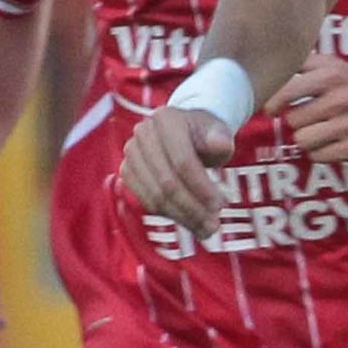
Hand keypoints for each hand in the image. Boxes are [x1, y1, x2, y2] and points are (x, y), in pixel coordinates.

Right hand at [121, 104, 234, 236]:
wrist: (185, 132)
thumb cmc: (205, 134)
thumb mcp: (219, 131)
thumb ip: (221, 138)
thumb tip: (220, 145)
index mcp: (166, 119)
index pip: (182, 161)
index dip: (201, 187)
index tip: (220, 206)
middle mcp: (143, 134)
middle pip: (167, 182)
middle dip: (192, 208)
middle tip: (213, 225)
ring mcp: (131, 153)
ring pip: (155, 196)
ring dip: (182, 217)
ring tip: (206, 229)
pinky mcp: (127, 171)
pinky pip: (146, 201)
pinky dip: (169, 215)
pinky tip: (190, 222)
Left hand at [269, 52, 347, 163]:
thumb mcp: (334, 66)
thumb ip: (301, 63)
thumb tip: (264, 69)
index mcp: (331, 73)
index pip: (286, 90)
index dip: (273, 102)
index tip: (272, 109)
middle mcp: (340, 97)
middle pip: (293, 120)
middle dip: (297, 121)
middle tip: (311, 119)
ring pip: (302, 140)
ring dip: (307, 139)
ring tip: (321, 132)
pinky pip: (318, 156)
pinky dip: (320, 152)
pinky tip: (332, 143)